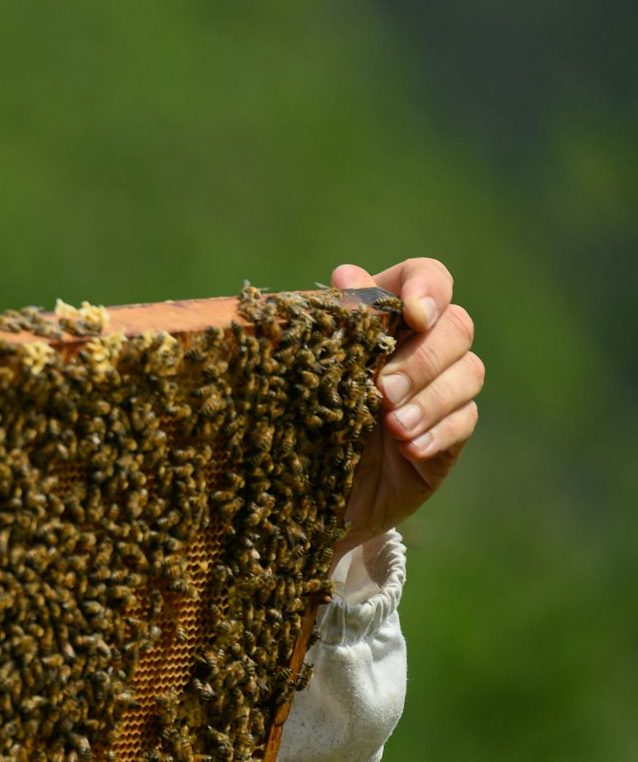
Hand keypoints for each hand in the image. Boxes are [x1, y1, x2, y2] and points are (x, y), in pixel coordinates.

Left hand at [330, 257, 482, 564]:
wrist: (302, 488)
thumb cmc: (293, 415)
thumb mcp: (302, 369)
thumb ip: (328, 323)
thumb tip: (347, 274)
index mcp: (383, 316)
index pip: (426, 277)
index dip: (428, 288)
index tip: (413, 315)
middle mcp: (418, 345)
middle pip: (456, 326)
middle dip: (422, 358)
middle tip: (382, 391)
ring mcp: (439, 388)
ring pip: (468, 372)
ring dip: (431, 398)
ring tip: (394, 426)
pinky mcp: (449, 431)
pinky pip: (465, 421)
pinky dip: (438, 433)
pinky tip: (410, 449)